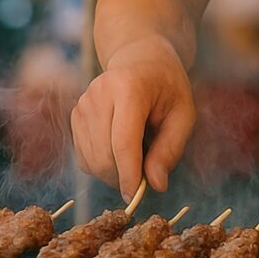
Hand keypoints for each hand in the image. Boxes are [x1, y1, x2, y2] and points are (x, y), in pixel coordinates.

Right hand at [70, 36, 194, 200]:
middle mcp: (98, 93)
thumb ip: (170, 149)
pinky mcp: (75, 115)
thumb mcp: (183, 114)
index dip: (129, 175)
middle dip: (123, 177)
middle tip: (147, 177)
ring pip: (91, 160)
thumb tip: (156, 185)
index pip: (123, 141)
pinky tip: (120, 150)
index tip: (136, 197)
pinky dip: (101, 166)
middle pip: (104, 155)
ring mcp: (83, 103)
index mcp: (128, 88)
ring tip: (137, 156)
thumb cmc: (167, 88)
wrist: (141, 60)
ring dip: (114, 173)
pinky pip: (84, 157)